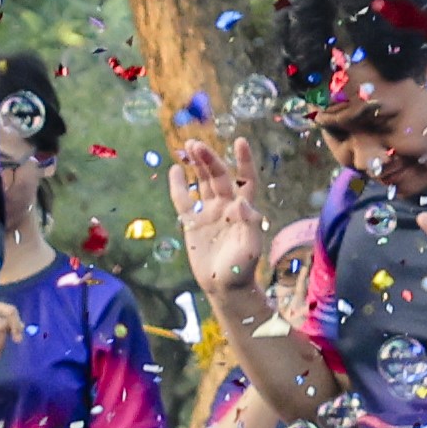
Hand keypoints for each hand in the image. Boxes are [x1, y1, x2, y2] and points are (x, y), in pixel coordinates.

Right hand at [166, 125, 271, 297]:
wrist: (225, 286)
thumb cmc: (243, 267)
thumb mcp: (251, 247)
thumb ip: (249, 224)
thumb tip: (241, 202)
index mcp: (244, 208)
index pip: (245, 179)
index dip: (244, 161)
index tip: (240, 141)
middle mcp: (226, 204)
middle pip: (218, 175)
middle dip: (209, 159)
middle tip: (196, 144)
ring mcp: (209, 211)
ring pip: (201, 181)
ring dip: (196, 164)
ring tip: (187, 147)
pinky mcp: (192, 221)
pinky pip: (183, 199)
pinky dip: (179, 185)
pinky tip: (175, 170)